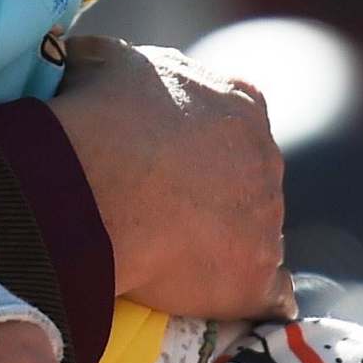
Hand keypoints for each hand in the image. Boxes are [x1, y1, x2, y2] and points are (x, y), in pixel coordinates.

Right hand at [51, 40, 288, 321]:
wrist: (92, 189)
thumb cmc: (97, 119)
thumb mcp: (105, 61)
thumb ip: (120, 63)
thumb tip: (100, 65)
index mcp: (239, 103)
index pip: (237, 124)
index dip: (203, 146)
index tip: (169, 163)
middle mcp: (266, 159)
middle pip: (251, 181)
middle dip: (219, 196)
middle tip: (164, 214)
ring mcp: (267, 221)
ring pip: (260, 235)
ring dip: (230, 247)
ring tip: (178, 260)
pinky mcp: (257, 278)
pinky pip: (271, 296)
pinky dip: (252, 298)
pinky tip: (224, 301)